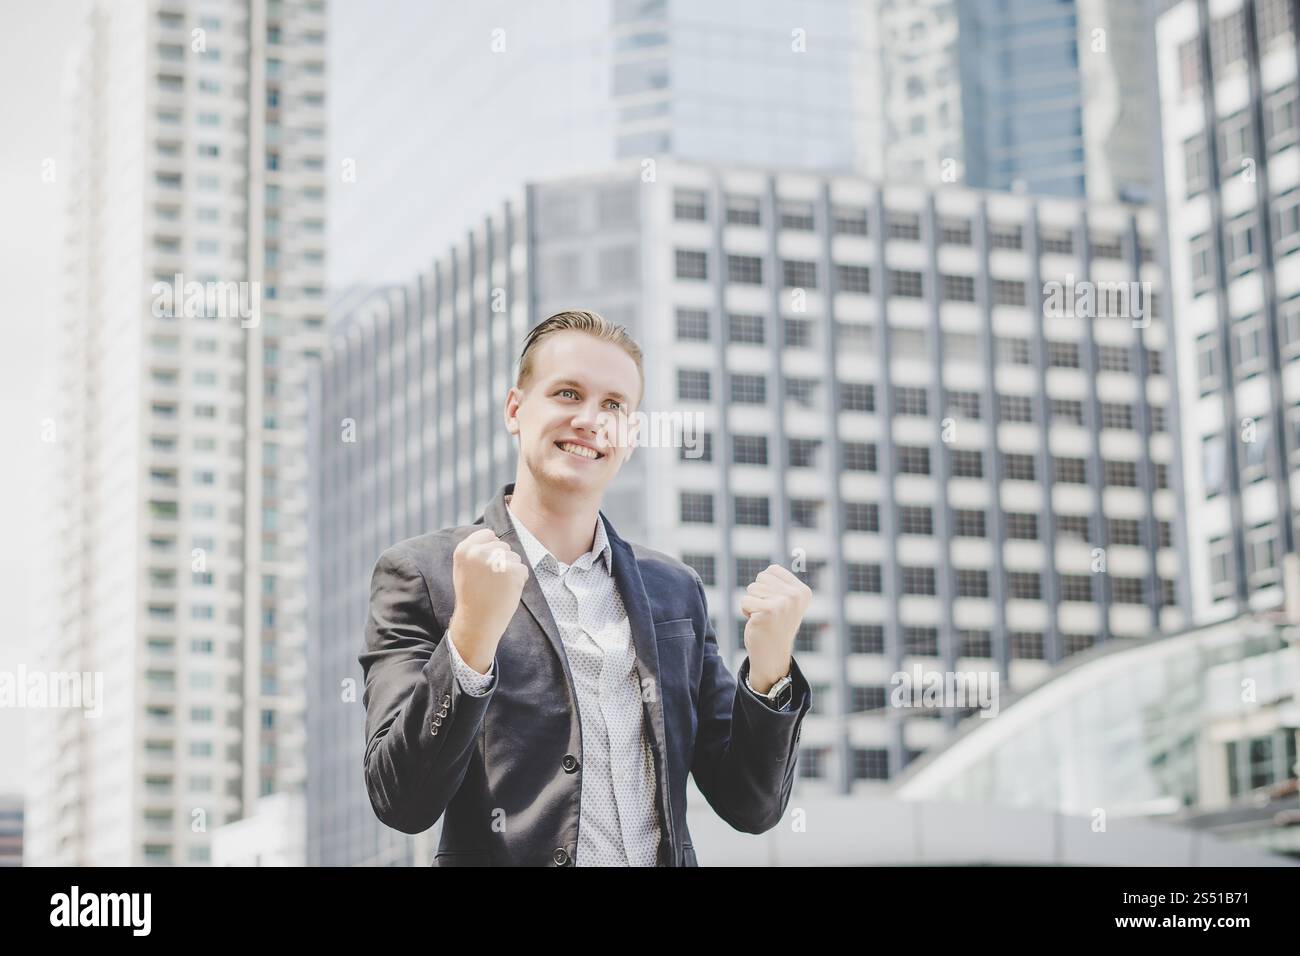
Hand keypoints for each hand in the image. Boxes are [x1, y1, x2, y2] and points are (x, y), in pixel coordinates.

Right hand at [448, 528, 528, 672]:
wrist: (477, 622)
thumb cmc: (473, 596)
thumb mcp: (464, 568)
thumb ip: (475, 551)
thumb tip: (494, 536)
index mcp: (463, 549)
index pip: (488, 534)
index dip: (491, 549)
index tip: (486, 567)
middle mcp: (478, 552)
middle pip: (503, 545)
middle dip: (501, 561)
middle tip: (490, 582)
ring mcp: (495, 561)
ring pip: (514, 557)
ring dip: (511, 572)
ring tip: (496, 588)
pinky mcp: (512, 571)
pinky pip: (523, 570)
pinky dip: (519, 581)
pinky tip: (506, 592)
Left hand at [740, 564, 810, 692]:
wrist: (772, 655)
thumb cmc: (775, 625)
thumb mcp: (785, 602)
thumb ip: (780, 584)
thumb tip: (769, 571)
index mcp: (802, 591)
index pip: (772, 570)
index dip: (766, 586)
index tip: (775, 604)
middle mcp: (796, 595)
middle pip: (761, 577)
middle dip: (759, 594)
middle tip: (768, 613)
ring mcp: (783, 603)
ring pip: (752, 588)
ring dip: (752, 603)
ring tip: (763, 617)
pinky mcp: (768, 611)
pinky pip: (745, 600)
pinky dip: (745, 611)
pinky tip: (757, 623)